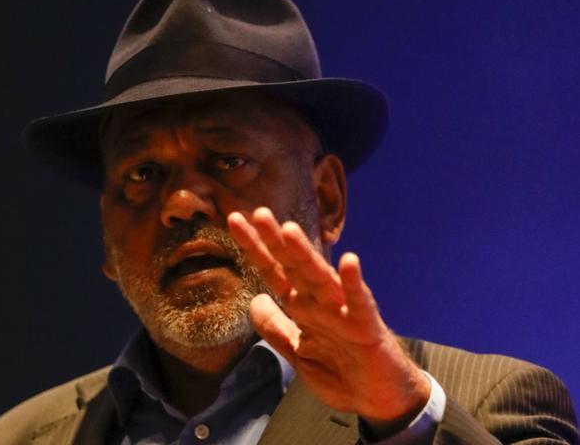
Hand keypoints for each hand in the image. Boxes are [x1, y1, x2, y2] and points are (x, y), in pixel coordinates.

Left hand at [227, 207, 429, 431]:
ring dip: (306, 254)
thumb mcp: (298, 353)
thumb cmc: (341, 373)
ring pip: (320, 278)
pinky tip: (350, 262)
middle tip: (258, 213)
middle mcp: (320, 303)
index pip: (274, 272)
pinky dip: (353, 284)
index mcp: (303, 307)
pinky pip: (359, 303)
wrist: (379, 401)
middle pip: (294, 266)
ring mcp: (343, 311)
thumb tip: (253, 300)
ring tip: (289, 230)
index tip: (235, 221)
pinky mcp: (366, 326)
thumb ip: (276, 329)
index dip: (255, 248)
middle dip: (275, 241)